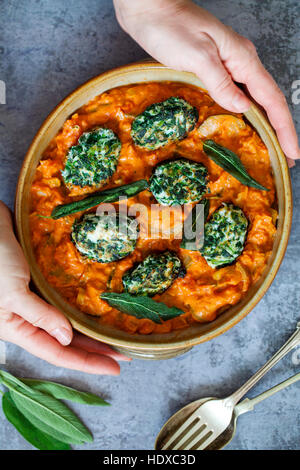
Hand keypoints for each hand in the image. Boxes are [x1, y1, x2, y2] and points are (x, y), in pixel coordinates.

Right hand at [0, 202, 128, 373]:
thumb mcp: (12, 293)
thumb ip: (39, 316)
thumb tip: (66, 339)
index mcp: (16, 328)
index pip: (57, 353)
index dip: (87, 362)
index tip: (114, 368)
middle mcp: (26, 318)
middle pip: (65, 341)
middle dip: (94, 350)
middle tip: (123, 354)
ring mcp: (32, 301)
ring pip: (66, 323)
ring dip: (89, 331)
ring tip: (113, 337)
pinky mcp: (37, 283)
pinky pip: (61, 302)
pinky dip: (78, 309)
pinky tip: (93, 310)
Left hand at [114, 0, 299, 165]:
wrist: (149, 9)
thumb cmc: (170, 27)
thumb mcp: (197, 55)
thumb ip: (221, 82)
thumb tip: (243, 108)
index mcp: (242, 59)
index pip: (271, 100)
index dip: (284, 128)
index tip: (293, 153)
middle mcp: (240, 63)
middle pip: (267, 102)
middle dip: (279, 132)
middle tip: (284, 160)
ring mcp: (228, 65)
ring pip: (253, 100)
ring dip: (264, 126)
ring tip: (269, 150)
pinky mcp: (214, 69)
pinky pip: (236, 96)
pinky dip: (244, 115)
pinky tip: (242, 127)